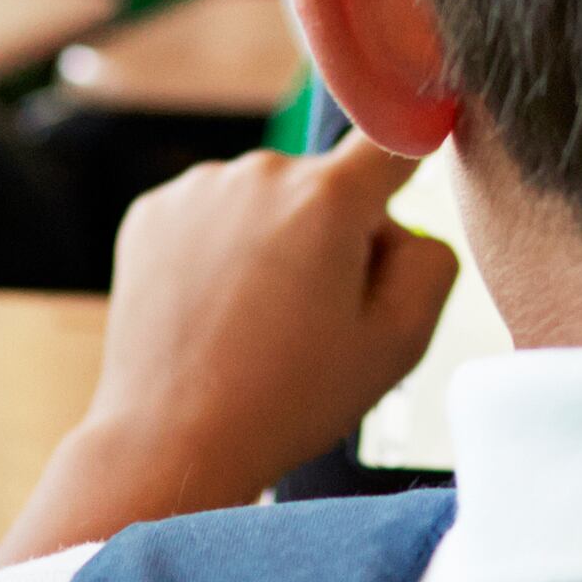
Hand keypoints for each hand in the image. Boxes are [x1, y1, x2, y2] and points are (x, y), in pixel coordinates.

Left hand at [0, 137, 456, 558]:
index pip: (390, 140)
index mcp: (329, 197)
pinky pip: (209, 215)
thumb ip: (430, 260)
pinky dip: (217, 251)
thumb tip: (398, 225)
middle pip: (324, 186)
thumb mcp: (400, 342)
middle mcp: (261, 171)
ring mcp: (197, 188)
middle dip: (332, 235)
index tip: (405, 173)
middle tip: (316, 316)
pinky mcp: (151, 212)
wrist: (171, 441)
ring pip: (263, 201)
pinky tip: (212, 311)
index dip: (406, 158)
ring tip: (254, 323)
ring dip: (271, 241)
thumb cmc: (292, 398)